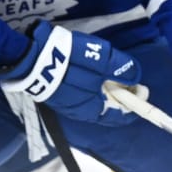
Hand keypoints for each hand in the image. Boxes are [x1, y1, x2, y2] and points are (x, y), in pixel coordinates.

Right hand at [0, 21, 139, 125]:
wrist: (29, 56)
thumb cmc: (69, 59)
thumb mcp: (101, 59)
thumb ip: (121, 69)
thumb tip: (136, 78)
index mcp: (92, 109)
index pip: (120, 115)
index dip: (135, 103)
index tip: (141, 88)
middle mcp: (80, 112)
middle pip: (107, 107)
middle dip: (119, 94)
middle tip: (124, 76)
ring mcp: (66, 104)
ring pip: (93, 100)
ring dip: (104, 88)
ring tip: (107, 70)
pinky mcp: (56, 94)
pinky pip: (80, 93)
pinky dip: (89, 85)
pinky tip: (88, 70)